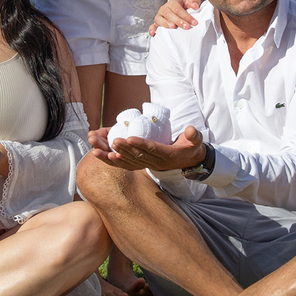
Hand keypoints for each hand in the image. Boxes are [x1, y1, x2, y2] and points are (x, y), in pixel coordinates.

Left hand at [88, 125, 203, 170]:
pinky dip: (113, 161)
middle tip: (112, 141)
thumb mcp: (195, 142)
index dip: (141, 144)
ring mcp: (148, 165)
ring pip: (128, 161)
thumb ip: (194, 136)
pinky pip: (125, 164)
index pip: (152, 149)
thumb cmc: (190, 147)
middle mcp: (156, 162)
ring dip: (114, 155)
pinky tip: (101, 155)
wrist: (188, 161)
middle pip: (137, 155)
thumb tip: (191, 130)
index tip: (129, 138)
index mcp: (167, 155)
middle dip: (124, 148)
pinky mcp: (142, 165)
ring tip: (100, 149)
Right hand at [148, 0, 201, 36]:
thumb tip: (195, 6)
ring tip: (173, 27)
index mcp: (173, 2)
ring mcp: (160, 15)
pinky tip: (153, 33)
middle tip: (186, 27)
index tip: (194, 23)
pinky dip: (152, 29)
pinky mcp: (157, 23)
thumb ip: (195, 1)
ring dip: (166, 24)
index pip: (178, 9)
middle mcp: (164, 8)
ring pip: (160, 19)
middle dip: (178, 21)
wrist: (180, 8)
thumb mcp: (191, 1)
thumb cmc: (186, 5)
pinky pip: (152, 25)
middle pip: (169, 14)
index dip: (186, 16)